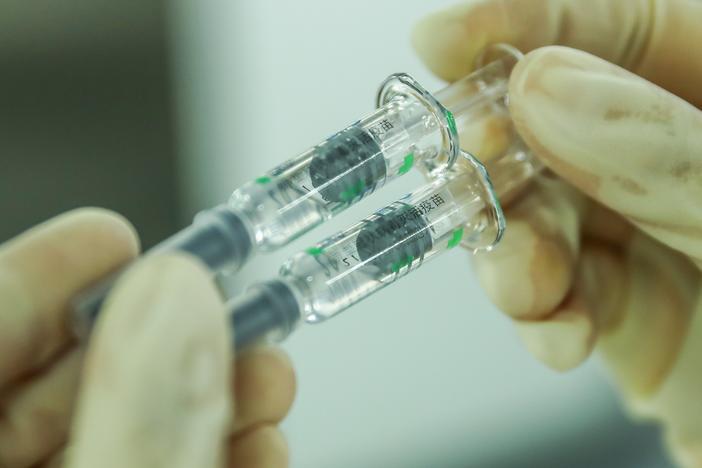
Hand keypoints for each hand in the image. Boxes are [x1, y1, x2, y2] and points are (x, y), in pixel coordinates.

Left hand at [0, 209, 294, 467]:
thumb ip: (138, 414)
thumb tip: (177, 293)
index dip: (44, 273)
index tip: (112, 237)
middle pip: (65, 380)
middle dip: (163, 334)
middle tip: (221, 305)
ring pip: (126, 428)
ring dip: (210, 395)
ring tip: (268, 377)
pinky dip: (215, 451)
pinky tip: (260, 442)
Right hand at [413, 0, 701, 464]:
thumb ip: (666, 155)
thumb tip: (545, 89)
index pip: (625, 26)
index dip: (526, 21)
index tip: (445, 39)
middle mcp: (674, 152)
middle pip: (552, 119)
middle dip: (500, 151)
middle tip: (470, 166)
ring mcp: (643, 226)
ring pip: (534, 208)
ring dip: (510, 246)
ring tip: (525, 285)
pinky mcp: (619, 300)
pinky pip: (550, 289)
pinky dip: (537, 313)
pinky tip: (559, 334)